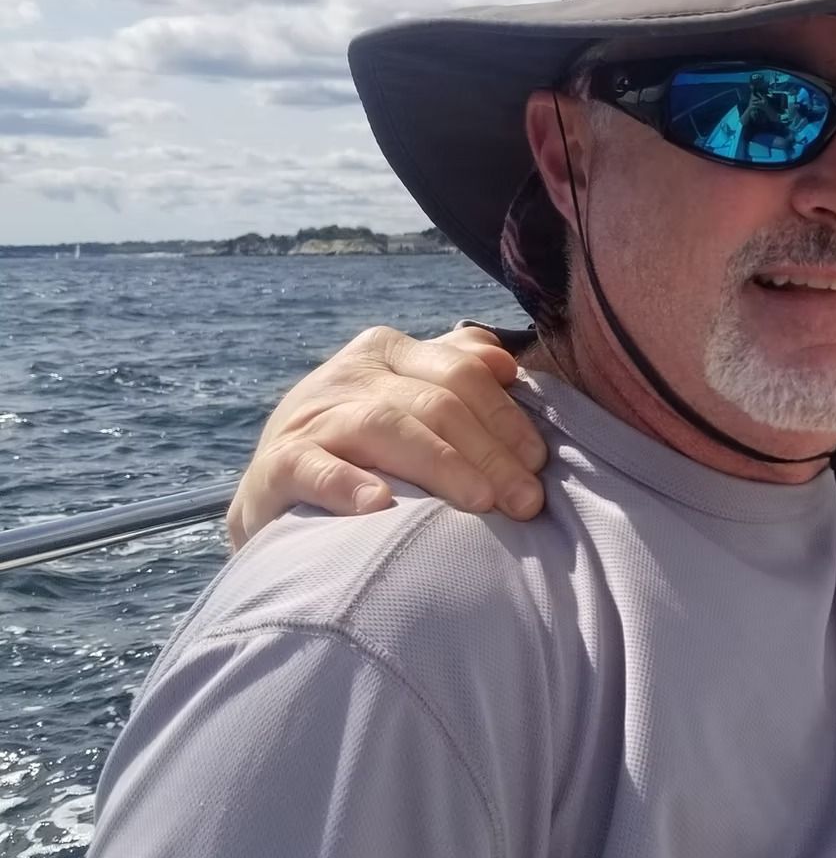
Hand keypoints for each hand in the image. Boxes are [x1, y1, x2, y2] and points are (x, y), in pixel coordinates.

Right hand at [227, 326, 548, 547]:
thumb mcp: (404, 398)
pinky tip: (379, 506)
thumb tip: (503, 360)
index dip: (506, 417)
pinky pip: (313, 468)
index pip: (460, 374)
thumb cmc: (359, 446)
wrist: (274, 492)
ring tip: (480, 502)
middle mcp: (349, 375)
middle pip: (433, 403)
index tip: (539, 464)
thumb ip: (453, 371)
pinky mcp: (277, 465)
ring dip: (439, 464)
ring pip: (384, 427)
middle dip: (489, 453)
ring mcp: (310, 417)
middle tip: (524, 500)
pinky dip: (346, 484)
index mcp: (387, 352)